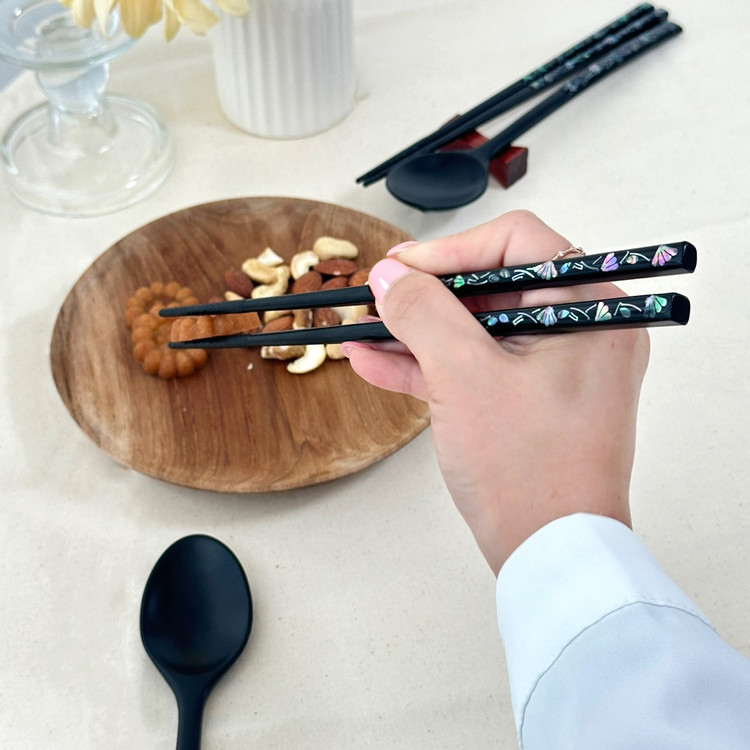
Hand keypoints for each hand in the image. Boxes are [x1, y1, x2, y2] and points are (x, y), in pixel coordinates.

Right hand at [343, 211, 648, 574]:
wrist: (550, 556)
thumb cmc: (528, 470)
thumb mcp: (463, 376)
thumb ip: (422, 313)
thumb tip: (388, 276)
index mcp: (589, 310)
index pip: (517, 244)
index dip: (450, 250)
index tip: (399, 268)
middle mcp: (581, 332)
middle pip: (492, 287)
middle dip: (426, 295)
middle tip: (378, 297)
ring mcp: (557, 368)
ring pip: (479, 330)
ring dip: (419, 332)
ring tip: (364, 330)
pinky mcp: (533, 400)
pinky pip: (479, 367)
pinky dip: (433, 365)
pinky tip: (378, 362)